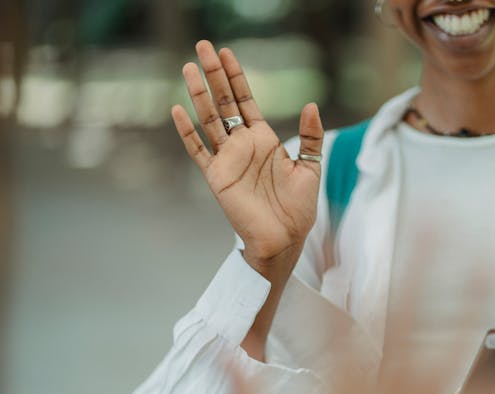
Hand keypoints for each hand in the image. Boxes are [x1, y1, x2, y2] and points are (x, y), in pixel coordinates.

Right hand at [171, 40, 323, 273]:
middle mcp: (243, 145)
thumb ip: (310, 136)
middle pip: (224, 102)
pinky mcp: (216, 177)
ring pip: (208, 119)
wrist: (285, 238)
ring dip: (198, 94)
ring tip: (188, 67)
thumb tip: (311, 104)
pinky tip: (176, 110)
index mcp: (264, 140)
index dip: (236, 77)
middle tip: (203, 46)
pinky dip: (187, 132)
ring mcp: (227, 159)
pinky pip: (197, 150)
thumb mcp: (310, 167)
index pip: (246, 101)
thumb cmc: (298, 208)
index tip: (227, 53)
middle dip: (214, 74)